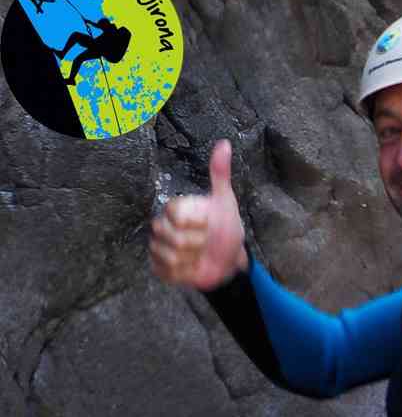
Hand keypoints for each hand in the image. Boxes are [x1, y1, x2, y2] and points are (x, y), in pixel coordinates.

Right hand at [149, 139, 247, 290]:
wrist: (228, 259)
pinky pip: (169, 272)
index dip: (196, 222)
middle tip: (206, 240)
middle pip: (172, 236)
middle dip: (197, 241)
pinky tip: (193, 267)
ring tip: (200, 253)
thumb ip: (221, 174)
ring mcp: (158, 248)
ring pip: (171, 255)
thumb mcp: (226, 201)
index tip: (208, 223)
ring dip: (194, 258)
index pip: (175, 214)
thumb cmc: (225, 227)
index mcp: (175, 208)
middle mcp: (161, 226)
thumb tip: (224, 144)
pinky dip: (187, 272)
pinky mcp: (159, 268)